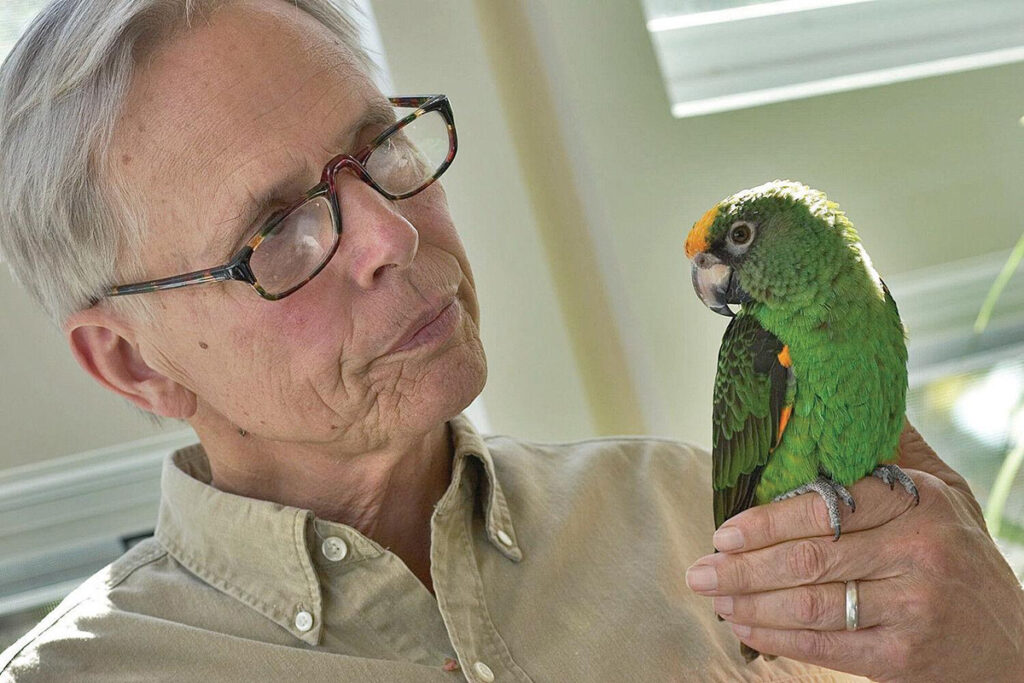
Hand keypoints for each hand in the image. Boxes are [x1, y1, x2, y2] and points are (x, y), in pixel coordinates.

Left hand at [685, 420, 1023, 681]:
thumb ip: (894, 449)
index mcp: (920, 503)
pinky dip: (776, 638)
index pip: (827, 506)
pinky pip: (824, 645)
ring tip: (713, 595)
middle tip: (700, 568)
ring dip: (749, 602)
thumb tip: (838, 391)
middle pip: (809, 557)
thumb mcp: (944, 493)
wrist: (1011, 646)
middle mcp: (919, 551)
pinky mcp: (902, 656)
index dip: (767, 521)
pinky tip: (745, 628)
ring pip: (809, 603)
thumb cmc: (960, 557)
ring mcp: (913, 606)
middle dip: (742, 565)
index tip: (724, 530)